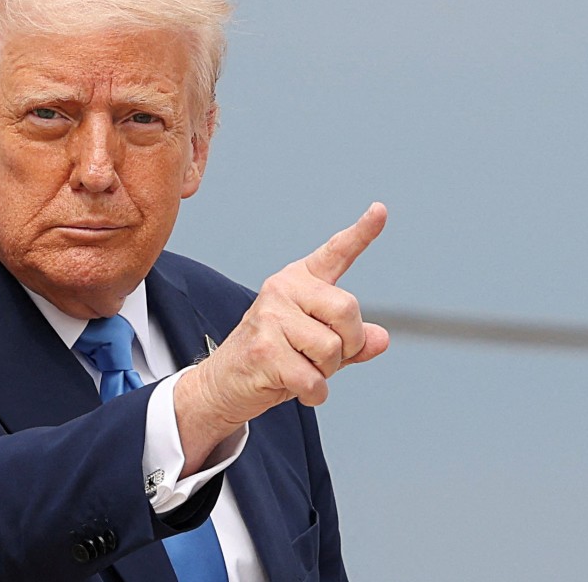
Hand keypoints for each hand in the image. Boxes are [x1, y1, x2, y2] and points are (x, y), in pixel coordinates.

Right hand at [175, 203, 388, 471]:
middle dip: (348, 344)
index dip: (362, 232)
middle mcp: (282, 289)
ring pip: (332, 349)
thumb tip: (381, 339)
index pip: (335, 253)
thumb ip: (351, 340)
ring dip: (326, 372)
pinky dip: (314, 393)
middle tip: (323, 358)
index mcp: (298, 281)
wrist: (222, 383)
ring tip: (301, 370)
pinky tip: (298, 390)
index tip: (380, 210)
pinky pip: (313, 378)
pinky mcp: (264, 349)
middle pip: (348, 310)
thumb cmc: (272, 360)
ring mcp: (270, 317)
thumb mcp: (316, 347)